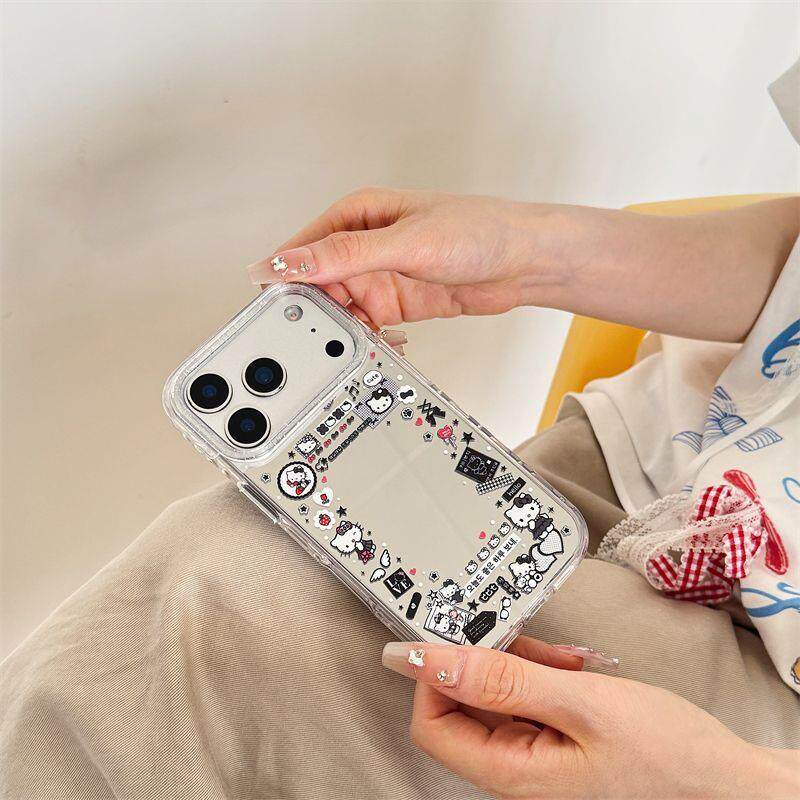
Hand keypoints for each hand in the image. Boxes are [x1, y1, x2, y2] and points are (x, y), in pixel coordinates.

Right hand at [248, 190, 799, 340]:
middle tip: (311, 341)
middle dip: (315, 313)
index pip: (303, 250)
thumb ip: (342, 255)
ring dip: (342, 330)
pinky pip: (368, 326)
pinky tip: (376, 346)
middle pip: (319, 284)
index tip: (270, 312)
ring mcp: (382, 276)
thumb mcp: (403, 242)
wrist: (526, 262)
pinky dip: (367, 339)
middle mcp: (365, 245)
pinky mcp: (399, 302)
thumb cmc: (478, 230)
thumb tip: (287, 262)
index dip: (284, 281)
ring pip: (343, 309)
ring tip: (347, 348)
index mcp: (357, 215)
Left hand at [382, 637, 798, 798]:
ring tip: (564, 658)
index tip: (458, 633)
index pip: (433, 723)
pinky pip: (529, 700)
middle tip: (527, 640)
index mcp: (511, 772)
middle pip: (466, 704)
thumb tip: (424, 659)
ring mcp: (539, 755)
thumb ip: (500, 680)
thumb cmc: (670, 756)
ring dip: (524, 664)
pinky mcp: (560, 741)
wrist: (731, 784)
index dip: (435, 675)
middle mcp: (517, 769)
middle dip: (491, 662)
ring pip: (500, 696)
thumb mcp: (582, 705)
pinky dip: (545, 674)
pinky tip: (574, 667)